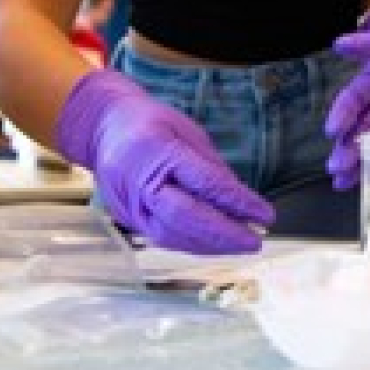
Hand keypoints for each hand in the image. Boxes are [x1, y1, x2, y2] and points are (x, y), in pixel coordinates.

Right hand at [56, 69, 274, 253]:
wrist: (105, 127)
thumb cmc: (151, 123)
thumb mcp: (189, 131)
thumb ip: (212, 167)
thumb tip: (241, 201)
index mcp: (155, 150)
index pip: (203, 183)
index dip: (237, 203)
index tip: (264, 215)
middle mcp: (137, 181)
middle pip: (183, 217)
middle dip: (223, 235)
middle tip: (254, 242)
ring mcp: (127, 204)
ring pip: (171, 235)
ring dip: (210, 245)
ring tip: (240, 244)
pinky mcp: (126, 219)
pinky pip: (162, 238)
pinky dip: (192, 243)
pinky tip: (214, 244)